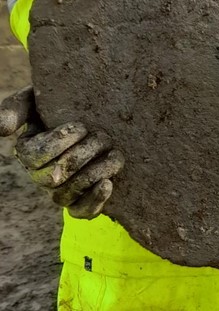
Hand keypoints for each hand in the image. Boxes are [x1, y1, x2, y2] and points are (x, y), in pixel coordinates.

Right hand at [0, 86, 123, 218]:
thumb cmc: (62, 104)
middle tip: (102, 136)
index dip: (57, 143)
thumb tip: (2, 130)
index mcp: (29, 151)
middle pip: (53, 177)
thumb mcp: (37, 99)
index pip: (33, 156)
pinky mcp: (82, 200)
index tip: (81, 126)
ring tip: (114, 154)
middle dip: (81, 155)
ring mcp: (62, 190)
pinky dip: (94, 201)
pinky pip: (82, 212)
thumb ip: (16, 108)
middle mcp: (43, 175)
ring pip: (67, 195)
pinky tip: (108, 183)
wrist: (95, 116)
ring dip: (93, 174)